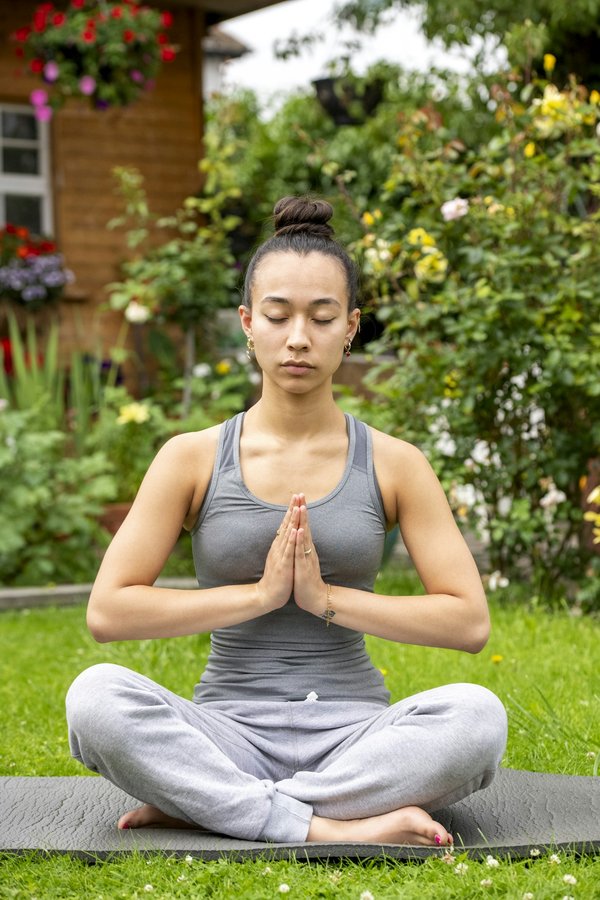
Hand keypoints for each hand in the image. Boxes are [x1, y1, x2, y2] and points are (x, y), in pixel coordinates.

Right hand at [256, 494, 298, 612]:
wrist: (267, 596)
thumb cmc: (276, 578)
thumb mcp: (279, 558)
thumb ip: (281, 546)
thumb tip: (284, 535)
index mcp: (279, 546)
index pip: (286, 524)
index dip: (291, 511)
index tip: (297, 498)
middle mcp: (279, 547)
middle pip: (286, 525)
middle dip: (292, 509)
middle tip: (297, 494)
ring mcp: (280, 555)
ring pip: (288, 534)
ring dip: (293, 520)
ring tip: (298, 507)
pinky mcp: (284, 565)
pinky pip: (289, 550)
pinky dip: (292, 540)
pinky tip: (296, 530)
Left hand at [293, 495, 326, 615]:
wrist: (315, 598)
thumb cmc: (307, 579)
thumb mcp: (303, 559)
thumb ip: (302, 547)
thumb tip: (301, 535)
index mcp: (305, 547)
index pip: (303, 525)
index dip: (300, 511)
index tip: (298, 497)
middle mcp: (308, 549)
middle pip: (305, 525)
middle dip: (302, 510)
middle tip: (301, 494)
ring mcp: (306, 557)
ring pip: (304, 536)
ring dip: (303, 521)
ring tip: (301, 507)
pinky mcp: (304, 566)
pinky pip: (301, 551)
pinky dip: (300, 541)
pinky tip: (299, 531)